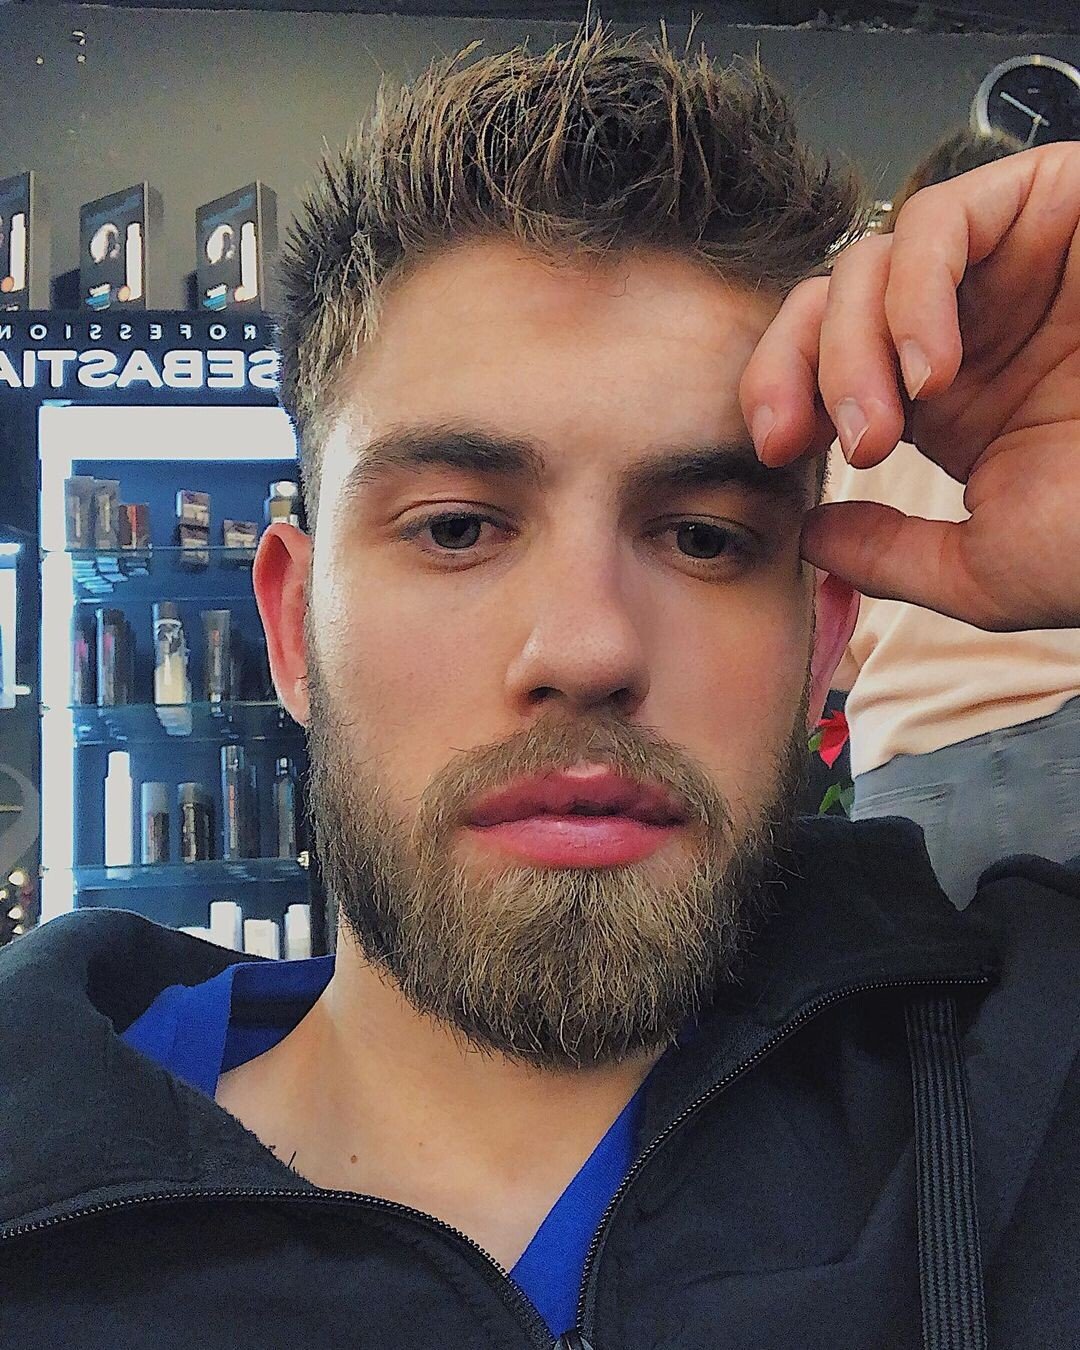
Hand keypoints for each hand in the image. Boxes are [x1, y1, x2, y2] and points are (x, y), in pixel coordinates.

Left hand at [739, 143, 1079, 631]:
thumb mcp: (984, 569)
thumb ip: (890, 553)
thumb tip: (809, 537)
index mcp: (948, 396)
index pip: (826, 359)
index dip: (779, 389)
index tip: (773, 451)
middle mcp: (971, 323)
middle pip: (832, 298)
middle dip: (796, 368)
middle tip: (810, 441)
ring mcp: (1009, 264)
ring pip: (876, 258)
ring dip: (852, 347)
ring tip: (884, 430)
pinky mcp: (1053, 204)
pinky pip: (945, 215)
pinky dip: (915, 291)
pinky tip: (933, 370)